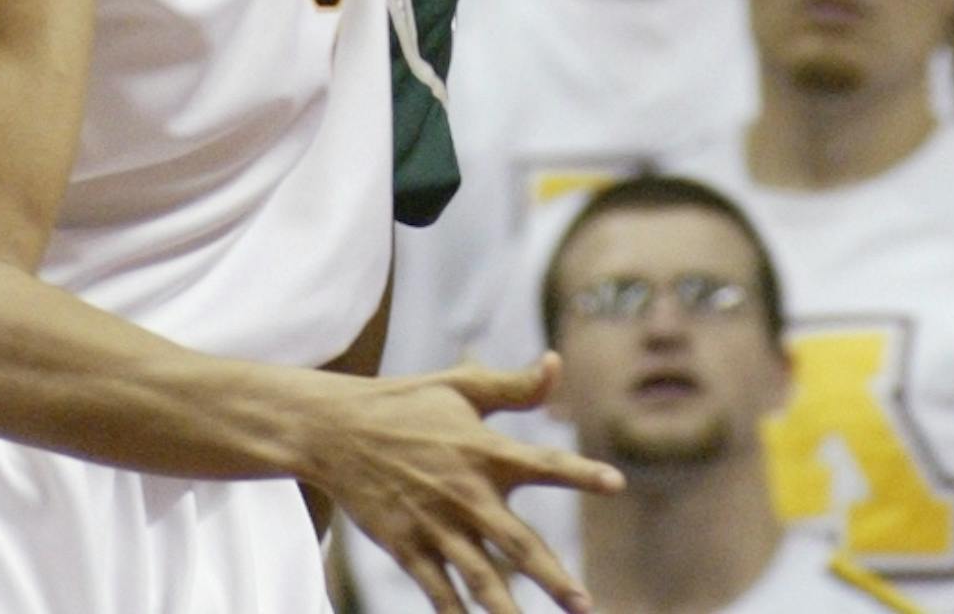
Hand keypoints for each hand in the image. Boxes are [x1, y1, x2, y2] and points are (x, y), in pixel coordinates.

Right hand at [305, 357, 619, 613]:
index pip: (542, 463)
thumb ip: (513, 386)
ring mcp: (436, 526)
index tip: (616, 483)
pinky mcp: (409, 549)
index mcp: (484, 449)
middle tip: (584, 605)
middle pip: (518, 543)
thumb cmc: (405, 403)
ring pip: (482, 579)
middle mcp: (465, 492)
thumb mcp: (460, 386)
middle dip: (553, 578)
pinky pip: (440, 593)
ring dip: (511, 610)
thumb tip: (556, 363)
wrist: (337, 431)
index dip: (580, 472)